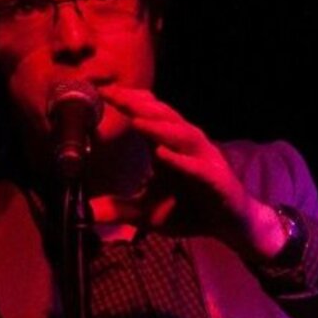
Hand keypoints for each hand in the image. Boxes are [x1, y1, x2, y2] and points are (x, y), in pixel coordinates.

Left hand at [99, 85, 286, 262]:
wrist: (230, 226)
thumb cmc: (190, 211)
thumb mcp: (147, 213)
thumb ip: (120, 209)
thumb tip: (87, 212)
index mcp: (169, 148)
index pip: (148, 116)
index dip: (128, 102)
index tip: (101, 92)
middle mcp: (187, 147)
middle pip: (164, 117)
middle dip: (139, 105)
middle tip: (114, 95)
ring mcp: (203, 161)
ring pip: (182, 135)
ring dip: (160, 127)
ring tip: (136, 119)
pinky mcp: (216, 180)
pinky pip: (197, 167)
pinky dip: (180, 160)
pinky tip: (163, 154)